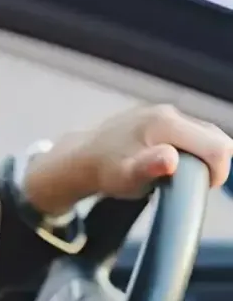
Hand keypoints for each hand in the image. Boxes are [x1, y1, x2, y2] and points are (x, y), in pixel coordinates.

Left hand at [23, 105, 232, 216]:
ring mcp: (165, 112)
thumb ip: (150, 168)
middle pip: (215, 138)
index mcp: (166, 123)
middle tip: (188, 183)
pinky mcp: (161, 117)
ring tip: (177, 175)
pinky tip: (171, 164)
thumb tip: (169, 160)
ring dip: (201, 157)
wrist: (82, 158)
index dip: (218, 172)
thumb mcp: (125, 177)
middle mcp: (168, 112)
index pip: (217, 147)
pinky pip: (192, 133)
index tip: (202, 188)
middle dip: (211, 164)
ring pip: (205, 135)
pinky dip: (191, 150)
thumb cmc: (105, 172)